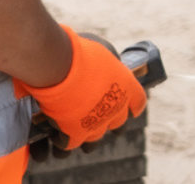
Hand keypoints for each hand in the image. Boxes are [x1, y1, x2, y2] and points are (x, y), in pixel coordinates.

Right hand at [21, 27, 146, 148]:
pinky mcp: (74, 134)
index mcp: (127, 87)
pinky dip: (62, 142)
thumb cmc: (80, 50)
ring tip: (78, 132)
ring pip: (94, 140)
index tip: (130, 108)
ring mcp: (96, 124)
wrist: (59, 64)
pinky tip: (56, 136)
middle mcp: (115, 109)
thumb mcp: (103, 49)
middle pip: (118, 124)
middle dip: (109, 122)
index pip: (138, 102)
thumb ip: (110, 63)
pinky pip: (69, 145)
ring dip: (87, 136)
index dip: (133, 106)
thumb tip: (110, 67)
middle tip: (98, 116)